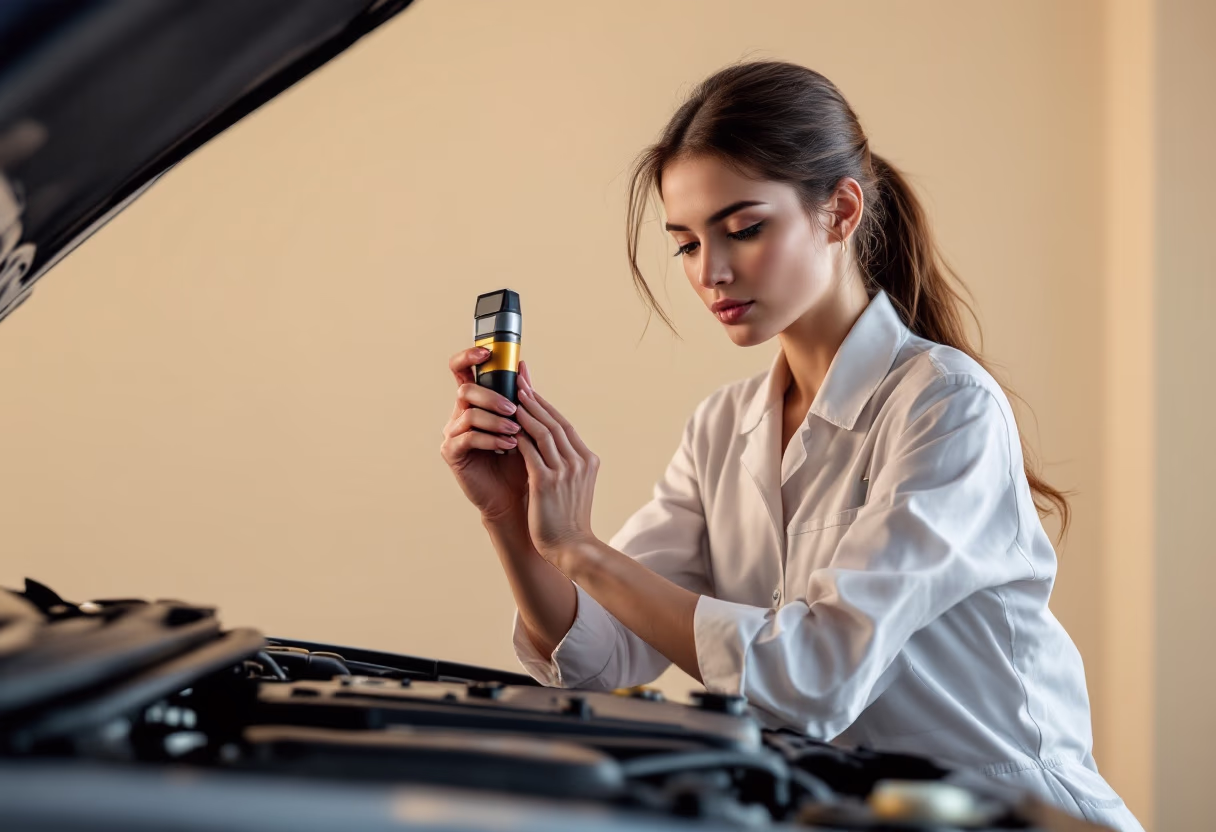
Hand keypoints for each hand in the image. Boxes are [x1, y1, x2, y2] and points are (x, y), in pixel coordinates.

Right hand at [439, 347, 529, 524]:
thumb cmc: (521, 461)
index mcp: (476, 402)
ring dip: (496, 420)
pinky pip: (467, 437)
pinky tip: (509, 446)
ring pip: (468, 413)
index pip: (463, 370)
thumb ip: (521, 397)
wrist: (516, 496)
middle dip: (491, 396)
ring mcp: (453, 433)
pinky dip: (490, 439)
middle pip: (466, 388)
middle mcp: (460, 414)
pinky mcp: (452, 452)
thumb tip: (523, 366)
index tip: (485, 351)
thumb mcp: (524, 425)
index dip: (468, 356)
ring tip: (517, 432)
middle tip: (513, 409)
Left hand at [512, 370, 600, 564]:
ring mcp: (564, 471)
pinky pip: (529, 451)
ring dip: (525, 411)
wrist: (572, 548)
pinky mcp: (546, 482)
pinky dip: (518, 435)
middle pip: (554, 422)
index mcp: (587, 460)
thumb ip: (566, 465)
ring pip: (542, 432)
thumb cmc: (568, 520)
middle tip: (518, 381)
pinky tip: (506, 425)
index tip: (532, 391)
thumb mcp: (575, 487)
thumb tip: (552, 448)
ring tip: (510, 395)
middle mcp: (578, 462)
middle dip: (534, 400)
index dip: (547, 406)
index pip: (565, 426)